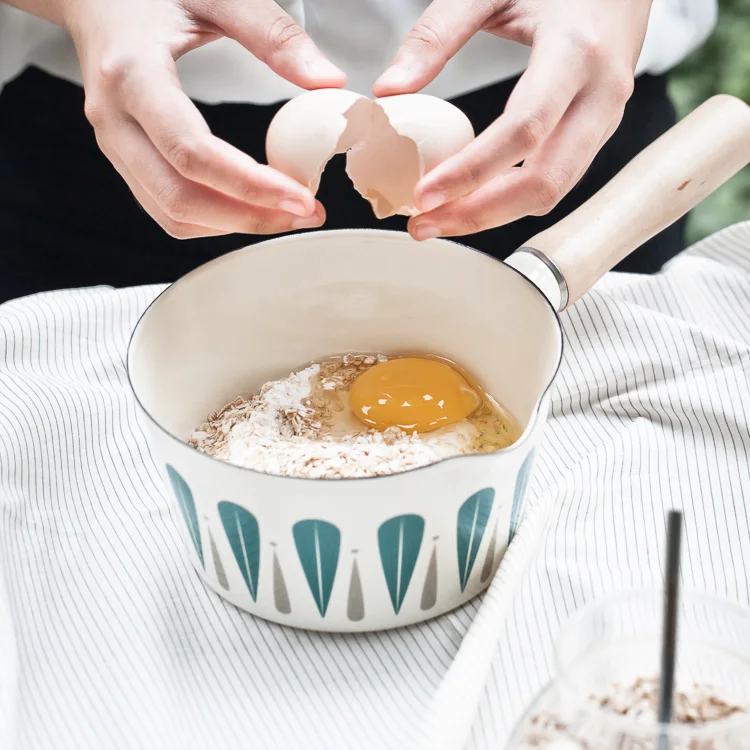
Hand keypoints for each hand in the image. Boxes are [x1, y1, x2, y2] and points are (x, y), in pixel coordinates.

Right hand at [64, 0, 345, 237]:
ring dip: (233, 225)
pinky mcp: (124, 157)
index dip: (250, 186)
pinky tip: (250, 206)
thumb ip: (274, 34)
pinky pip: (166, 206)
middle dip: (249, 217)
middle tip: (305, 215)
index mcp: (132, 74)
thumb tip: (329, 81)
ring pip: (172, 213)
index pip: (192, 152)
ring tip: (285, 215)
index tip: (302, 199)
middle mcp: (115, 119)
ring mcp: (114, 144)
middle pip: (180, 198)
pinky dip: (212, 219)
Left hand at [373, 0, 651, 240]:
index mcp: (576, 50)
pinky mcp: (599, 130)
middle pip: (545, 181)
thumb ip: (436, 33)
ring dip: (494, 215)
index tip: (424, 196)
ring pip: (554, 190)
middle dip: (480, 214)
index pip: (523, 130)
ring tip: (440, 221)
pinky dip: (513, 199)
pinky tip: (473, 199)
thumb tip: (389, 90)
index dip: (472, 172)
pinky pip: (558, 178)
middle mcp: (602, 93)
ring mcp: (607, 116)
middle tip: (424, 226)